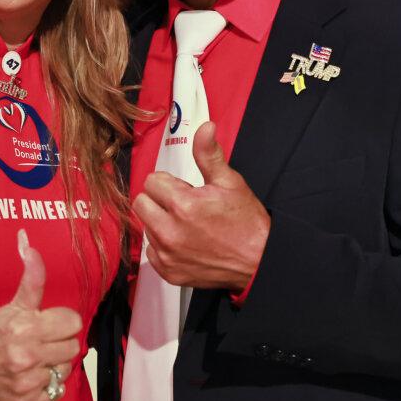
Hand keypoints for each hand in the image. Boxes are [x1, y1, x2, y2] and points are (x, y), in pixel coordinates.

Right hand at [0, 229, 81, 400]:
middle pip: (73, 346)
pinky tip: (33, 375)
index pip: (73, 322)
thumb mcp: (13, 303)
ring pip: (66, 369)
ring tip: (38, 357)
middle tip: (43, 339)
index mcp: (26, 328)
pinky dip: (48, 384)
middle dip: (60, 341)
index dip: (62, 320)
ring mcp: (27, 382)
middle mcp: (27, 356)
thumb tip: (29, 242)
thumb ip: (32, 276)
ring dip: (55, 363)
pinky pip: (56, 391)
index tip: (49, 322)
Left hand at [133, 122, 270, 290]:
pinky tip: (185, 242)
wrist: (258, 261)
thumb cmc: (246, 223)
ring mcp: (168, 255)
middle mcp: (170, 232)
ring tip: (187, 225)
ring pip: (145, 227)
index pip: (152, 181)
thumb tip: (205, 128)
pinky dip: (163, 246)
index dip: (170, 183)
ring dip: (160, 222)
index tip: (186, 190)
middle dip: (159, 200)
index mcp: (183, 205)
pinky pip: (151, 252)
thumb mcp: (229, 182)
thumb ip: (209, 154)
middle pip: (141, 202)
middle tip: (183, 205)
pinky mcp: (168, 272)